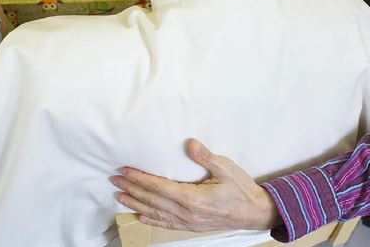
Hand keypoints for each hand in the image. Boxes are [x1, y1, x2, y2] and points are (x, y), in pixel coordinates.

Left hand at [111, 139, 278, 231]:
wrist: (255, 213)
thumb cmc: (241, 189)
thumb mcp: (226, 168)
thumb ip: (206, 156)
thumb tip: (190, 144)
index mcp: (192, 198)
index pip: (159, 187)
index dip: (139, 179)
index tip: (124, 171)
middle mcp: (187, 212)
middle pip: (152, 200)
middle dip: (131, 189)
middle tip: (114, 180)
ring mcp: (188, 221)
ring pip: (155, 213)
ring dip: (135, 204)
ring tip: (119, 196)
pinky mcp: (191, 225)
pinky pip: (166, 223)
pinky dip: (151, 220)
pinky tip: (140, 216)